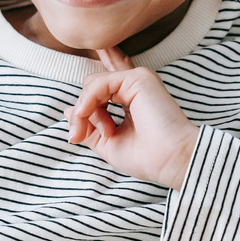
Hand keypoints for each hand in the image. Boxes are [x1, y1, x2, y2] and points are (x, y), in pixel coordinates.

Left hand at [67, 47, 201, 189]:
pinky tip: (87, 116)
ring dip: (85, 111)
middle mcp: (134, 87)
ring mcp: (137, 80)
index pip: (100, 88)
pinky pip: (99, 83)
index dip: (84, 106)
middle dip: (81, 114)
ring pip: (91, 84)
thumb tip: (68, 111)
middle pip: (90, 89)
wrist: (171, 162)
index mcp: (130, 99)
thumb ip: (89, 126)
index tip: (76, 136)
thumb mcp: (108, 143)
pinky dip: (88, 101)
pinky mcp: (137, 78)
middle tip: (80, 137)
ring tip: (100, 133)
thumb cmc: (147, 157)